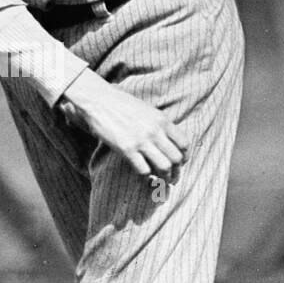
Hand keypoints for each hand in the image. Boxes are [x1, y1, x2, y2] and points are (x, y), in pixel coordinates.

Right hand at [58, 68, 188, 182]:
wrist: (98, 100)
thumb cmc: (121, 104)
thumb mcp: (147, 110)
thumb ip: (159, 124)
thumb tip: (167, 141)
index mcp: (162, 120)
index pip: (184, 143)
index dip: (185, 157)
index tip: (180, 164)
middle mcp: (155, 131)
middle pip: (176, 158)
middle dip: (177, 172)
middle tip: (173, 179)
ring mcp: (141, 140)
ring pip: (164, 167)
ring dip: (165, 178)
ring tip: (162, 182)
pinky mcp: (126, 149)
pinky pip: (143, 170)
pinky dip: (146, 178)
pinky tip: (144, 179)